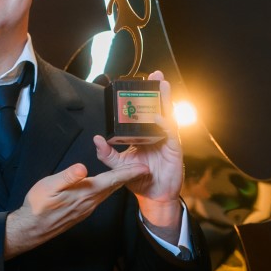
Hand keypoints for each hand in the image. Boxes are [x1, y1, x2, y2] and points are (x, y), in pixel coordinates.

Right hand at [4, 163, 136, 257]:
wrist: (33, 228)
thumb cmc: (39, 205)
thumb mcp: (49, 186)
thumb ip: (68, 177)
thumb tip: (83, 168)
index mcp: (85, 192)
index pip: (111, 180)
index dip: (128, 173)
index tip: (144, 168)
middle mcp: (90, 202)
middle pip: (114, 187)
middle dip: (128, 177)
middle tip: (143, 169)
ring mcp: (87, 208)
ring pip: (108, 193)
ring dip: (119, 183)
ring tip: (129, 175)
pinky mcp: (82, 212)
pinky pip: (100, 198)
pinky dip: (108, 189)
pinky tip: (108, 186)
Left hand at [92, 72, 185, 240]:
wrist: (153, 196)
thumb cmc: (139, 179)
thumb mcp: (119, 166)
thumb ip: (107, 154)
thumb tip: (97, 139)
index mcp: (145, 135)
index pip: (145, 111)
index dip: (144, 97)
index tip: (139, 83)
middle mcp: (158, 134)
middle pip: (159, 108)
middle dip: (158, 91)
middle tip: (155, 74)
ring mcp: (167, 140)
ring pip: (168, 116)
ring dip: (166, 100)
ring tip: (163, 84)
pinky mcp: (174, 150)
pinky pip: (170, 133)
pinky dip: (164, 124)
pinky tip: (158, 116)